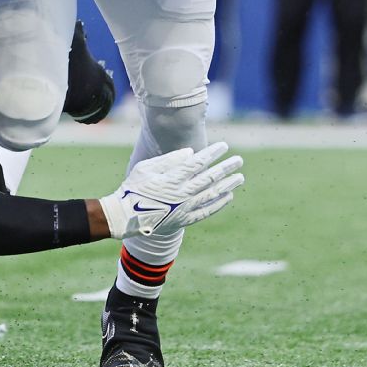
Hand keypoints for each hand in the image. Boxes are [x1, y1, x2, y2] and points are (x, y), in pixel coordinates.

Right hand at [99, 142, 243, 239]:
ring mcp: (186, 208)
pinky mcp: (185, 219)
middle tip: (239, 160)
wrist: (126, 217)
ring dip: (228, 185)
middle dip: (226, 167)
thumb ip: (169, 160)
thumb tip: (191, 153)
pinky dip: (219, 203)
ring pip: (213, 194)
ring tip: (239, 177)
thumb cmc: (133, 188)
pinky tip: (228, 196)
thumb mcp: (145, 168)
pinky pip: (207, 211)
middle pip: (210, 177)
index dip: (212, 153)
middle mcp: (183, 193)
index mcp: (172, 178)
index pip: (198, 163)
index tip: (224, 146)